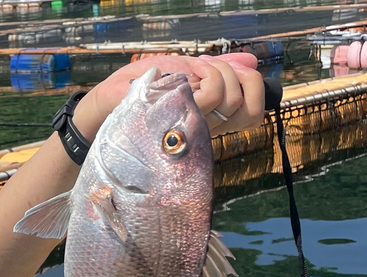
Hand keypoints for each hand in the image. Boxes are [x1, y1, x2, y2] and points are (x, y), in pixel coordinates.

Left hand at [73, 53, 264, 139]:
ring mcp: (195, 125)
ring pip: (231, 101)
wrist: (111, 99)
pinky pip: (210, 96)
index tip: (233, 74)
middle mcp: (208, 125)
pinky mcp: (179, 118)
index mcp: (212, 116)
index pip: (254, 112)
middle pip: (250, 109)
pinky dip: (207, 75)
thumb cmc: (145, 86)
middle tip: (209, 69)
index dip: (255, 89)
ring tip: (195, 70)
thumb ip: (218, 69)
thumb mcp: (186, 70)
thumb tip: (252, 62)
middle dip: (238, 77)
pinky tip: (188, 73)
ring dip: (220, 74)